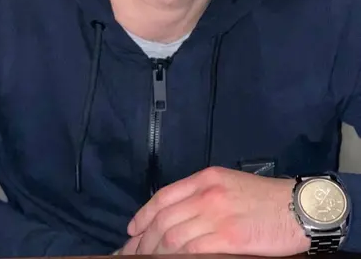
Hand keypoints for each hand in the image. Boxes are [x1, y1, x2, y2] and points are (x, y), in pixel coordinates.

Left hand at [124, 167, 310, 254]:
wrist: (298, 207)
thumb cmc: (266, 198)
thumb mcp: (230, 185)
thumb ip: (203, 194)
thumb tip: (177, 215)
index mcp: (206, 178)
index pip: (164, 196)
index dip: (143, 215)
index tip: (132, 230)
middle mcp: (207, 194)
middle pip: (164, 218)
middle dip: (143, 239)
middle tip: (132, 254)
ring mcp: (217, 215)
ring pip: (173, 236)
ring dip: (155, 252)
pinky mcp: (229, 237)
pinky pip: (193, 250)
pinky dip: (176, 258)